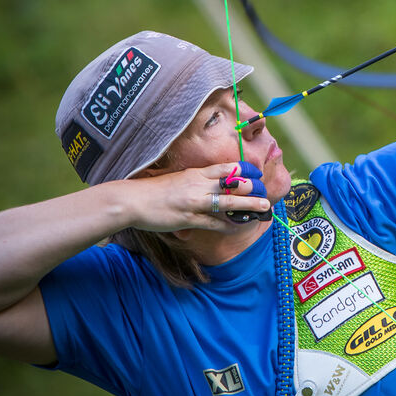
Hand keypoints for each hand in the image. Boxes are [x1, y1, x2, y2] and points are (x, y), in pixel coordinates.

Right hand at [128, 161, 272, 233]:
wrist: (132, 200)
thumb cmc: (151, 191)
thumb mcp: (176, 179)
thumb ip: (193, 182)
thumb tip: (206, 187)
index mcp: (195, 173)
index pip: (225, 168)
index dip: (242, 170)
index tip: (256, 173)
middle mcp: (198, 185)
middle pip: (231, 183)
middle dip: (250, 187)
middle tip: (264, 191)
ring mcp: (194, 202)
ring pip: (228, 203)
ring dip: (248, 205)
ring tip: (263, 207)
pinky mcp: (189, 218)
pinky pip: (214, 223)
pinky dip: (227, 225)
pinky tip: (238, 227)